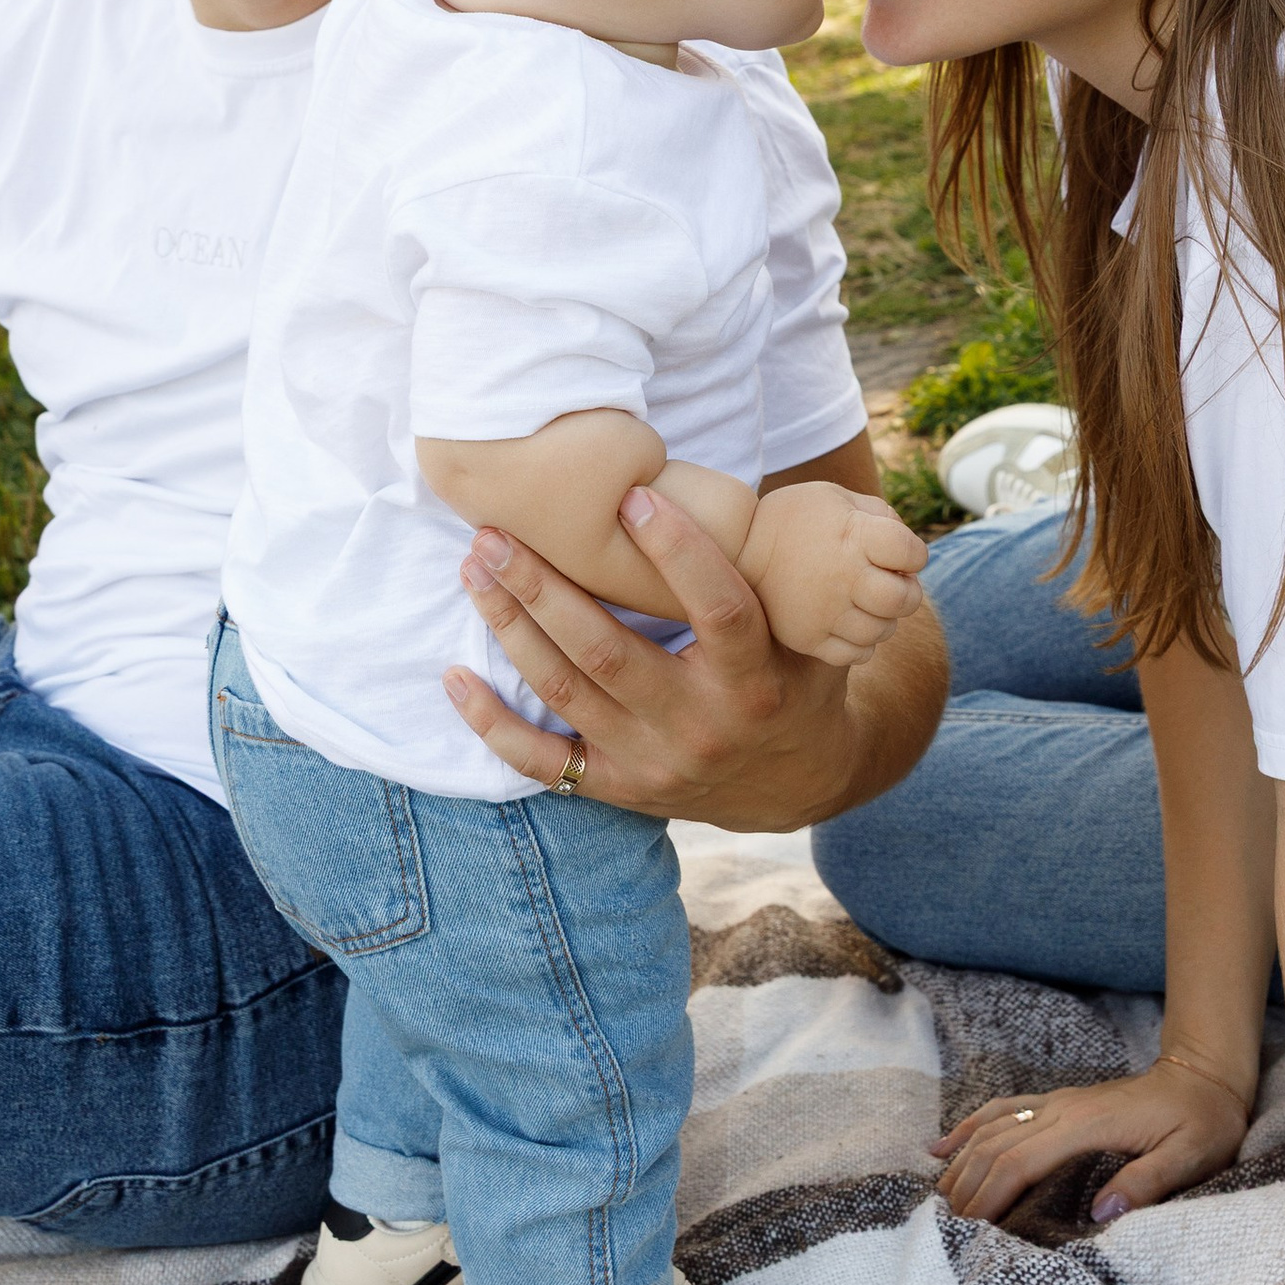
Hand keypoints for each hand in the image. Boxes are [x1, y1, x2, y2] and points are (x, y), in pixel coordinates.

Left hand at [443, 485, 934, 826]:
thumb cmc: (797, 680)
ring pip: (565, 692)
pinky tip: (454, 679)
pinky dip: (492, 724)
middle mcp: (700, 726)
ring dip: (511, 629)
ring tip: (475, 570)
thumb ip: (796, 580)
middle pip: (608, 652)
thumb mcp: (815, 636)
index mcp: (755, 682)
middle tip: (495, 533)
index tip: (634, 494)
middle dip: (545, 587)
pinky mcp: (619, 790)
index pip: (719, 610)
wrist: (797, 785)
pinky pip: (542, 763)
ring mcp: (653, 764)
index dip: (679, 551)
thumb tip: (830, 503)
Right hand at [739, 481, 926, 666]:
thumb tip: (909, 549)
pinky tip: (849, 622)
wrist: (734, 546)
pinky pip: (856, 654)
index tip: (895, 552)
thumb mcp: (835, 497)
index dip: (913, 554)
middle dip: (906, 590)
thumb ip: (879, 514)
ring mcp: (826, 612)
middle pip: (905, 599)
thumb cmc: (793, 518)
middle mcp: (844, 577)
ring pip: (883, 630)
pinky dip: (861, 642)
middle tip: (888, 583)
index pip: (914, 554)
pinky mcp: (808, 638)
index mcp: (855, 536)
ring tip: (864, 602)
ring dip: (883, 617)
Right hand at [933, 1055, 1248, 1221]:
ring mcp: (1056, 1103)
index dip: (991, 1196)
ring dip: (962, 1162)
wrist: (1204, 1076)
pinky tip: (944, 1147)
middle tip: (949, 1229)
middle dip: (968, 1187)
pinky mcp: (1058, 1103)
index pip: (1021, 1162)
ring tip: (941, 1200)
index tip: (972, 1230)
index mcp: (1087, 1126)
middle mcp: (1061, 1110)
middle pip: (996, 1147)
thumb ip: (1147, 1182)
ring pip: (992, 1128)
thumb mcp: (1191, 1156)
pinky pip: (1003, 1110)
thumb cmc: (1203, 1120)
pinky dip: (969, 1128)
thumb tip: (1101, 1214)